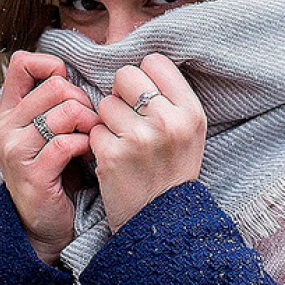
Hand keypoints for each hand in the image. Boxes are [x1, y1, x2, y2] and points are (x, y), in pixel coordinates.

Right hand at [0, 50, 99, 264]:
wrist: (47, 223)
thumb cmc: (57, 170)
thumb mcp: (50, 129)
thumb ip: (54, 100)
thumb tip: (74, 70)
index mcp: (8, 111)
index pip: (21, 63)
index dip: (52, 67)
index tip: (68, 86)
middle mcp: (4, 128)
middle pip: (55, 87)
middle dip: (83, 100)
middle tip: (90, 121)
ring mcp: (14, 151)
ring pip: (64, 112)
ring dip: (89, 123)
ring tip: (92, 137)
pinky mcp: (31, 174)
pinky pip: (66, 143)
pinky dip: (85, 145)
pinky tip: (88, 154)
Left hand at [90, 53, 205, 231]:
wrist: (162, 223)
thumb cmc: (172, 169)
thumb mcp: (189, 130)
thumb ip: (170, 96)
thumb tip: (140, 60)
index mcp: (191, 111)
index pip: (155, 61)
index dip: (144, 76)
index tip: (145, 98)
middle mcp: (168, 122)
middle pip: (125, 74)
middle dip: (121, 93)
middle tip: (130, 118)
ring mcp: (140, 139)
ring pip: (105, 102)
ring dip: (108, 121)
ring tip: (125, 143)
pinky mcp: (113, 155)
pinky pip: (93, 129)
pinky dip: (98, 142)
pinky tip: (114, 159)